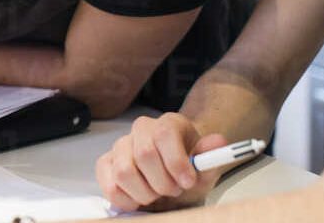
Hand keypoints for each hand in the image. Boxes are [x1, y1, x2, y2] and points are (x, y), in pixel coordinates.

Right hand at [94, 112, 228, 212]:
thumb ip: (210, 157)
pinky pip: (109, 185)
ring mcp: (120, 145)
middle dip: (162, 182)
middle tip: (173, 190)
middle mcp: (141, 129)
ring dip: (144, 193)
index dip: (176, 161)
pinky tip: (140, 198)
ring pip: (124, 172)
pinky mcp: (105, 164)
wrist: (172, 178)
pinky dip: (127, 200)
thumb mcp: (204, 169)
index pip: (164, 134)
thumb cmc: (187, 171)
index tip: (188, 182)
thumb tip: (218, 141)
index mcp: (168, 124)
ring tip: (156, 194)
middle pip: (144, 155)